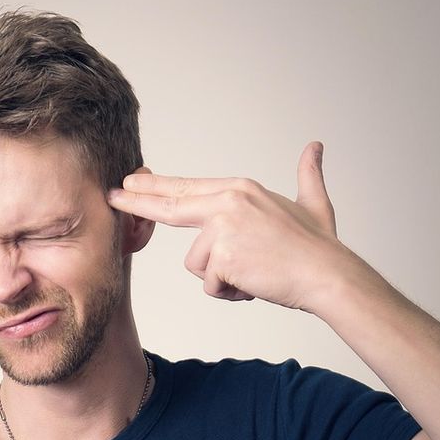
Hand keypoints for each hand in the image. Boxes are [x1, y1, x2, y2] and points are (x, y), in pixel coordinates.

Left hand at [106, 141, 344, 310]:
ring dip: (221, 277)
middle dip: (137, 201)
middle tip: (112, 195)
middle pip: (171, 205)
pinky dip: (230, 292)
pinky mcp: (222, 256)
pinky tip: (253, 283)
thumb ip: (308, 174)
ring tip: (253, 272)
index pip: (187, 188)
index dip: (155, 187)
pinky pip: (210, 284)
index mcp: (240, 189)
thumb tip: (315, 146)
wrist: (327, 275)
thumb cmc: (319, 246)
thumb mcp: (312, 202)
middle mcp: (228, 202)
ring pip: (197, 264)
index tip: (131, 182)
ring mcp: (223, 228)